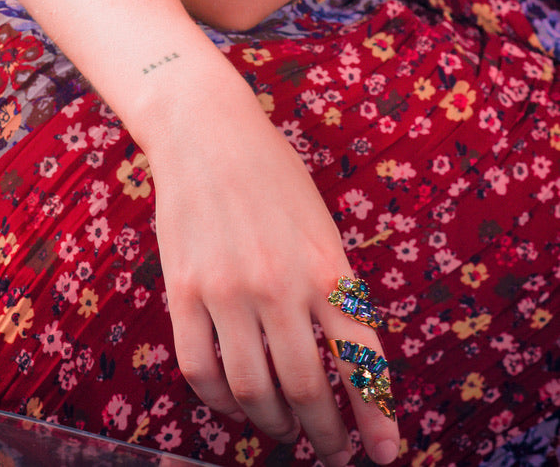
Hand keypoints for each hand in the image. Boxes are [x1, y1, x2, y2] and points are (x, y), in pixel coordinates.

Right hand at [145, 83, 399, 466]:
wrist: (207, 132)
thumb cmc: (273, 175)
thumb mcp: (321, 227)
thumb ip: (333, 290)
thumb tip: (344, 361)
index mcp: (326, 267)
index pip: (360, 360)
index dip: (375, 416)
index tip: (384, 455)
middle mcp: (280, 285)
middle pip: (306, 389)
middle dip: (324, 434)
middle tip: (329, 450)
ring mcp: (227, 290)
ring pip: (252, 389)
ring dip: (272, 423)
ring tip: (282, 429)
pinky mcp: (184, 291)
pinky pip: (200, 369)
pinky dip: (220, 402)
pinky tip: (234, 406)